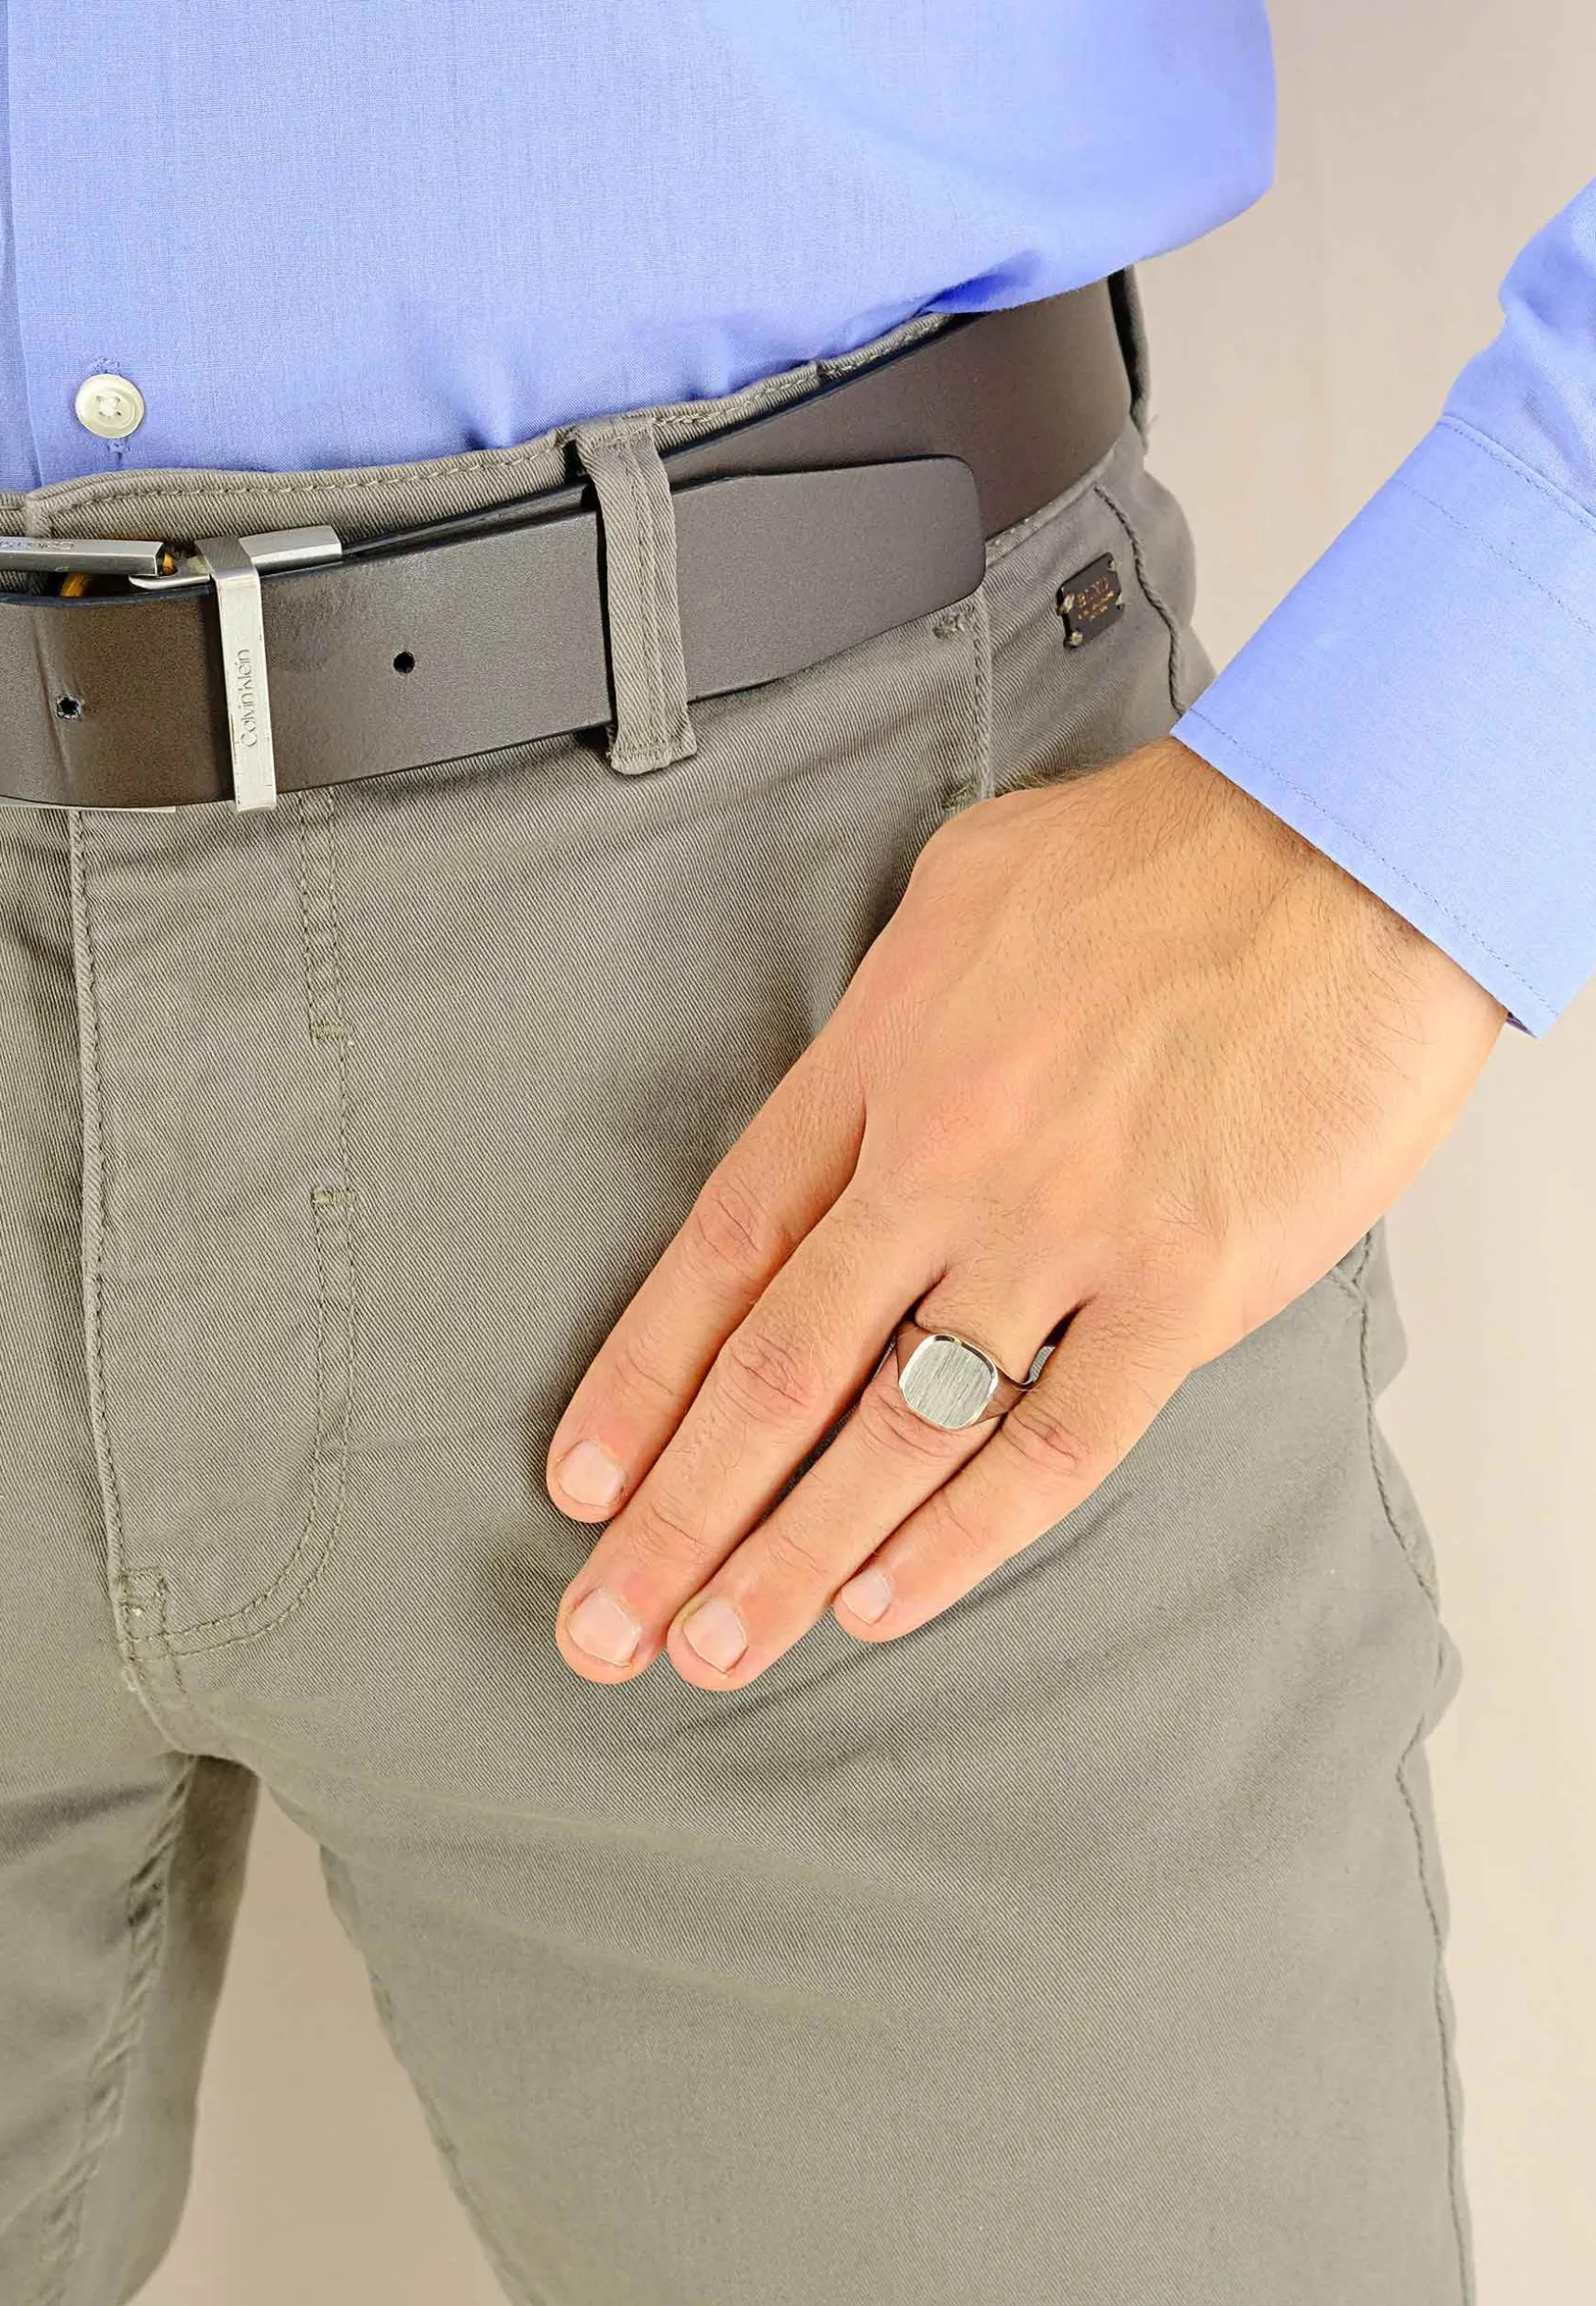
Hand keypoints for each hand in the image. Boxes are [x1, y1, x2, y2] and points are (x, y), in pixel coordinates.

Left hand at [546, 738, 1503, 1686]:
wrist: (1351, 845)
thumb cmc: (1168, 855)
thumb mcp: (966, 887)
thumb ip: (889, 1008)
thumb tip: (859, 1079)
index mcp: (880, 1063)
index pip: (724, 1251)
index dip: (641, 1380)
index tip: (584, 1480)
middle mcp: (944, 1160)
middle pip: (778, 1368)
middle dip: (679, 1513)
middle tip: (602, 1625)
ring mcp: (1060, 1232)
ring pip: (893, 1429)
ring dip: (791, 1554)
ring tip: (715, 1646)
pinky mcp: (1183, 1288)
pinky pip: (1054, 1442)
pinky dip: (964, 1537)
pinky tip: (884, 1602)